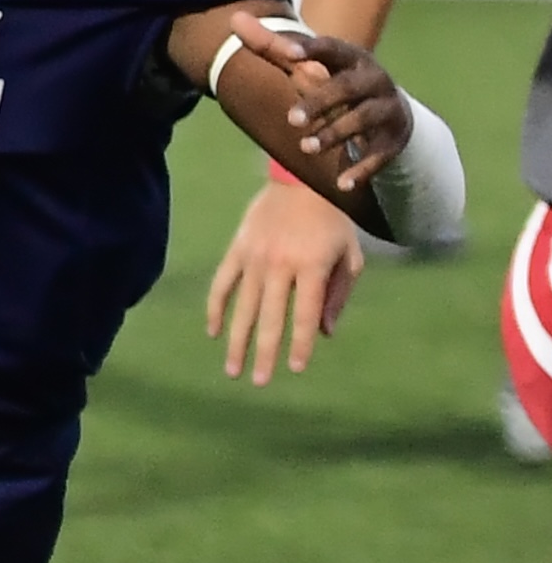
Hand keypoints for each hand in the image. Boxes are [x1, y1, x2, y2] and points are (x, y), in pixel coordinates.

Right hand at [204, 174, 365, 383]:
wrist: (302, 180)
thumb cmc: (332, 222)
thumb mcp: (348, 256)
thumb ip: (337, 295)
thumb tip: (324, 333)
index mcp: (312, 266)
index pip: (305, 314)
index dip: (301, 343)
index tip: (296, 368)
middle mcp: (280, 265)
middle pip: (269, 318)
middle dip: (264, 352)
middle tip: (259, 381)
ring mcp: (254, 258)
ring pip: (242, 307)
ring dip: (237, 341)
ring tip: (233, 369)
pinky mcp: (237, 250)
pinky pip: (222, 284)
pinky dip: (216, 309)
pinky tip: (213, 332)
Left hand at [237, 17, 410, 196]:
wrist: (386, 112)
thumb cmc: (334, 85)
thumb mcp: (306, 66)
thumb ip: (271, 47)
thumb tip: (234, 19)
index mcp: (350, 58)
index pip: (331, 48)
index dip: (311, 48)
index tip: (288, 52)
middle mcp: (373, 80)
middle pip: (347, 88)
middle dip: (320, 102)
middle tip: (291, 120)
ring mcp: (386, 108)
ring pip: (363, 119)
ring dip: (335, 133)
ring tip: (304, 147)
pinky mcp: (394, 138)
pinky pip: (381, 153)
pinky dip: (363, 168)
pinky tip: (342, 183)